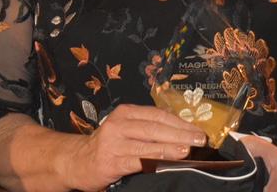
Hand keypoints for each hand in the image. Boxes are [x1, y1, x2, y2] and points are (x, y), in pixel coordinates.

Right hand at [58, 104, 206, 190]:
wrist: (77, 161)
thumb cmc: (109, 146)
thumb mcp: (126, 130)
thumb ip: (148, 129)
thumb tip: (184, 134)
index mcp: (126, 113)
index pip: (158, 115)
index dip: (180, 122)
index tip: (199, 131)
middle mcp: (119, 124)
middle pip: (155, 127)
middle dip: (180, 134)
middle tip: (199, 140)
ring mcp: (114, 143)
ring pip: (147, 144)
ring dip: (170, 148)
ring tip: (188, 150)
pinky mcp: (111, 161)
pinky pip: (137, 161)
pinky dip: (154, 162)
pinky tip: (167, 164)